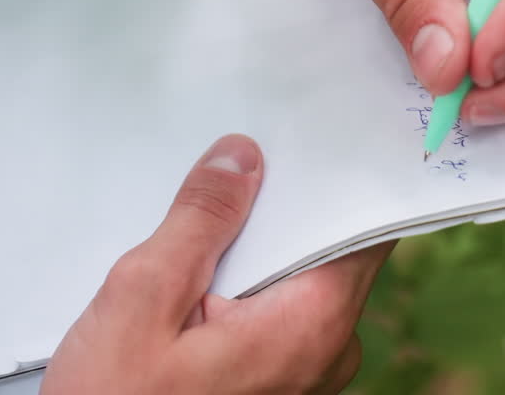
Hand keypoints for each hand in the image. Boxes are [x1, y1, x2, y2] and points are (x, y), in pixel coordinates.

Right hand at [41, 134, 388, 393]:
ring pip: (298, 277)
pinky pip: (279, 310)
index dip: (342, 175)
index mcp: (310, 325)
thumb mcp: (142, 299)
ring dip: (257, 248)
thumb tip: (240, 160)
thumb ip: (199, 221)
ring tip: (205, 223)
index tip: (319, 134)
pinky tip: (203, 275)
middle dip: (281, 208)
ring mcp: (305, 371)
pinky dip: (247, 284)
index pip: (362, 226)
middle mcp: (325, 351)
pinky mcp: (279, 381)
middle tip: (237, 166)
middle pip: (328, 247)